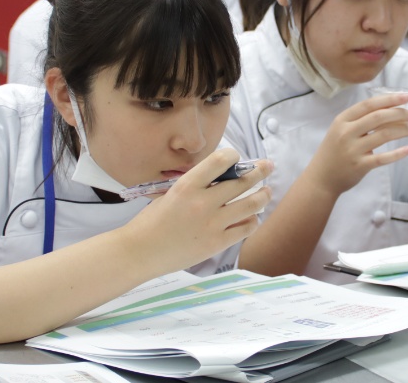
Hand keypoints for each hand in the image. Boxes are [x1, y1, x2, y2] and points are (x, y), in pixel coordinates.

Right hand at [121, 149, 272, 274]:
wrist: (140, 252)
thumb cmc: (151, 222)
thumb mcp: (170, 193)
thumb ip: (195, 185)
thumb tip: (221, 177)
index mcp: (187, 185)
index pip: (221, 160)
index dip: (234, 155)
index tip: (237, 157)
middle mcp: (203, 203)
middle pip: (243, 181)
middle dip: (260, 170)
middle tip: (267, 166)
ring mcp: (212, 224)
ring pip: (251, 204)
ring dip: (263, 195)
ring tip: (267, 191)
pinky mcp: (217, 243)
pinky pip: (245, 228)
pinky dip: (252, 220)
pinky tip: (252, 217)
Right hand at [307, 93, 407, 195]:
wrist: (321, 178)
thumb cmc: (334, 151)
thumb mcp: (339, 130)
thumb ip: (359, 120)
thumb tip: (389, 109)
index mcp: (342, 120)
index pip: (368, 105)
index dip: (389, 99)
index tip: (406, 97)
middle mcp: (346, 133)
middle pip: (378, 117)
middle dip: (399, 113)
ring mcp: (353, 150)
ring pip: (384, 134)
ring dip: (402, 130)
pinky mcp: (360, 165)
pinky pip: (383, 158)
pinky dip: (398, 153)